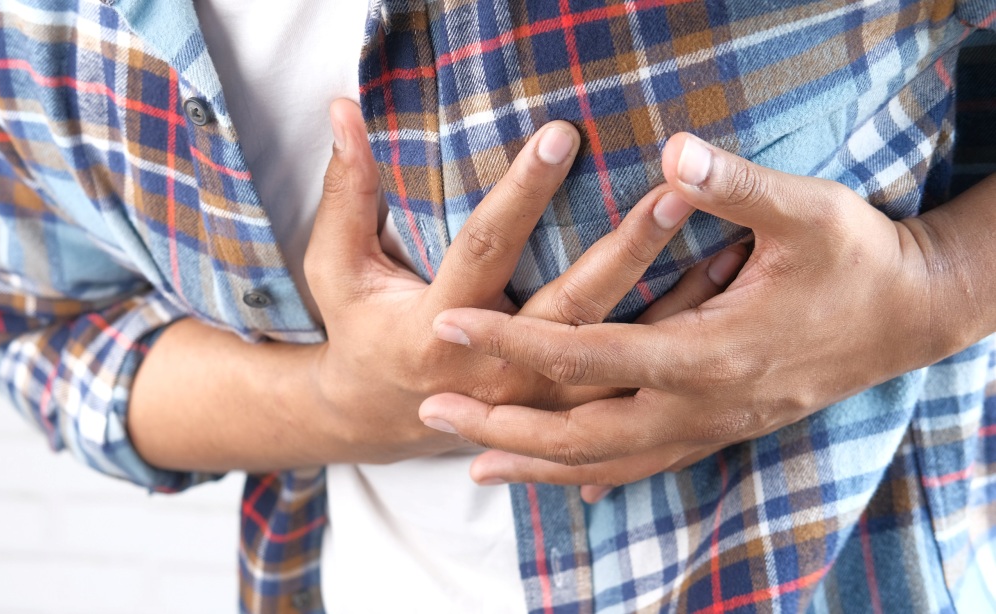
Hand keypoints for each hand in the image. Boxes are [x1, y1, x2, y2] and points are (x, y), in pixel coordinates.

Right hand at [306, 104, 741, 463]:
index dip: (522, 193)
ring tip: (727, 242)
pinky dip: (678, 334)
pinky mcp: (568, 409)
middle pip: (573, 305)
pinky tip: (719, 286)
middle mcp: (497, 372)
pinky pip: (633, 376)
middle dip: (626, 248)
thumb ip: (345, 192)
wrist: (379, 416)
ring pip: (618, 351)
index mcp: (438, 330)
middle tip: (676, 192)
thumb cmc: (360, 329)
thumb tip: (342, 111)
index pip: (487, 249)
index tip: (560, 135)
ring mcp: (539, 399)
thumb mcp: (337, 267)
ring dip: (674, 298)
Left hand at [419, 132, 959, 499]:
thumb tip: (675, 154)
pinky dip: (593, 475)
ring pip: (608, 464)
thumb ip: (736, 186)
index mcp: (710, 353)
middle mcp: (703, 405)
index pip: (589, 355)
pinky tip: (560, 483)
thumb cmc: (860, 258)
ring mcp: (712, 427)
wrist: (913, 317)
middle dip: (503, 429)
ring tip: (474, 466)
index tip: (451, 325)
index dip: (516, 343)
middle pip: (583, 435)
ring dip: (537, 465)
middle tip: (433, 415)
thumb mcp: (808, 213)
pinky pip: (644, 466)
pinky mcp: (720, 430)